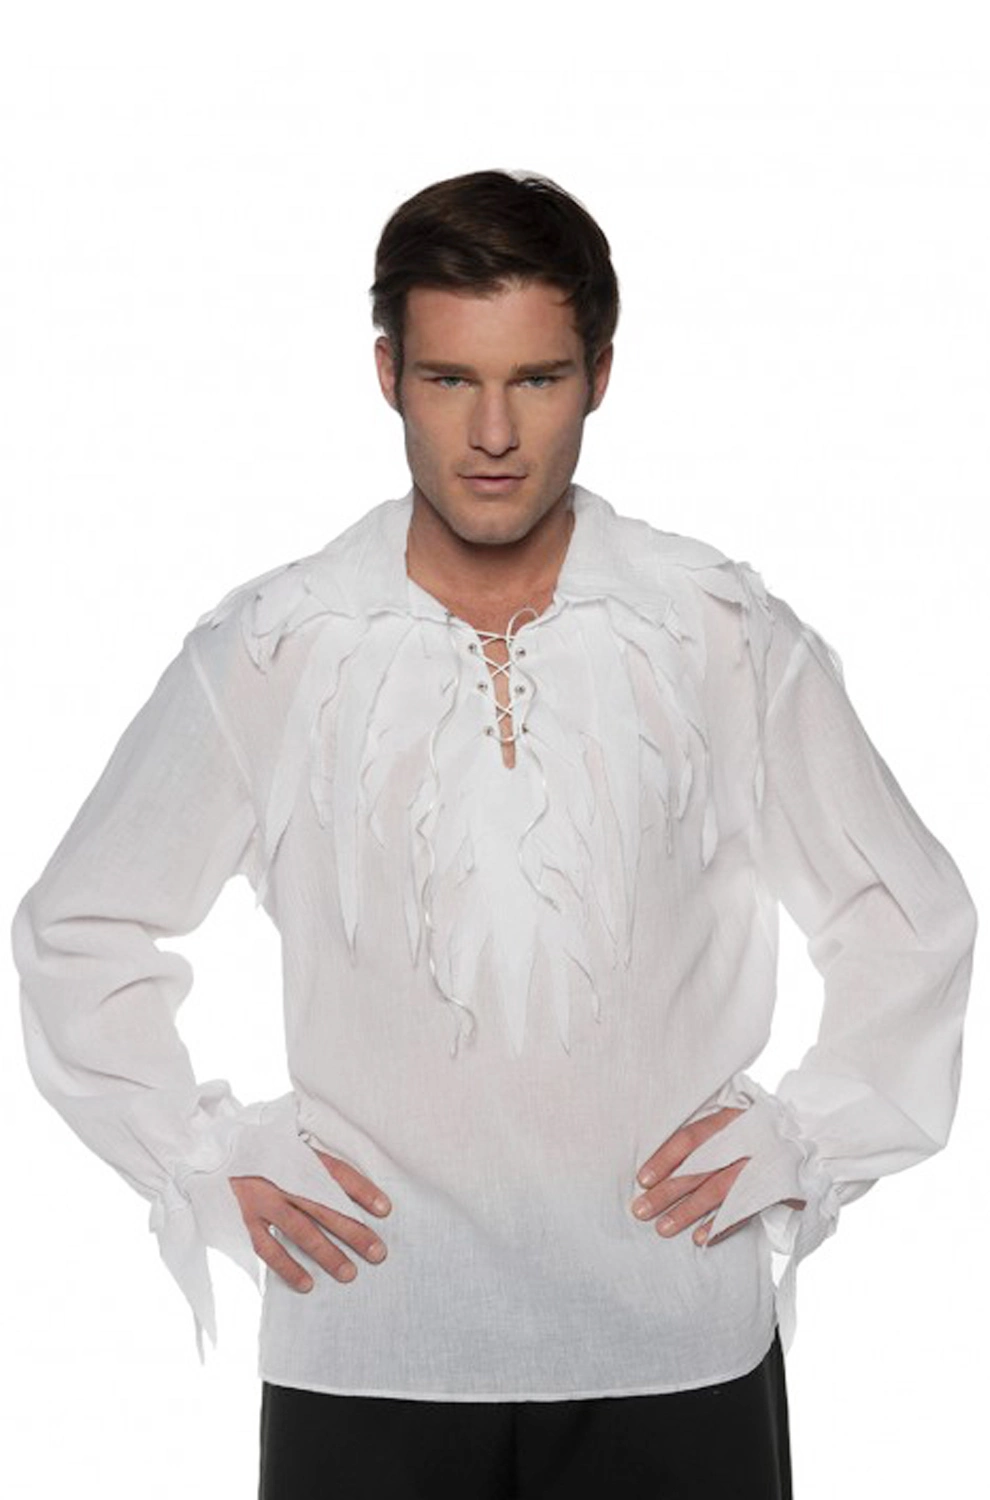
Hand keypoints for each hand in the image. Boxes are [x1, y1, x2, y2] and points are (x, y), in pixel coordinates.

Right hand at [230, 1149, 391, 1291]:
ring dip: (326, 1253)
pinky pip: (268, 1246)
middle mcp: (282, 1177)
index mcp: (298, 1155)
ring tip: (349, 1274)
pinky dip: (287, 1266)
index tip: (385, 1209)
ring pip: (300, 1230)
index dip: (362, 1190)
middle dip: (353, 1231)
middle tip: (377, 1253)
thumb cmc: (266, 1149)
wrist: (219, 1145)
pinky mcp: (246, 1217)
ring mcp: (263, 1199)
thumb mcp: (293, 1146)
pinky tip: (307, 1283)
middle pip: (324, 1205)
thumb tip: (353, 1192)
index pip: (336, 1172)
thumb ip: (318, 1165)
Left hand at [631, 1105, 805, 1247]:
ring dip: (688, 1212)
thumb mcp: (734, 1117)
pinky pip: (744, 1211)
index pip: (691, 1138)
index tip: (642, 1179)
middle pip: (700, 1168)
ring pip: (719, 1192)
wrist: (813, 1135)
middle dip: (668, 1191)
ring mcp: (762, 1167)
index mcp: (732, 1118)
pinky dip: (721, 1225)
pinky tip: (700, 1238)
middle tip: (641, 1210)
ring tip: (663, 1228)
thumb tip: (662, 1163)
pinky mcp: (775, 1189)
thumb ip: (706, 1134)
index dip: (665, 1158)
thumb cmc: (759, 1128)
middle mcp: (747, 1142)